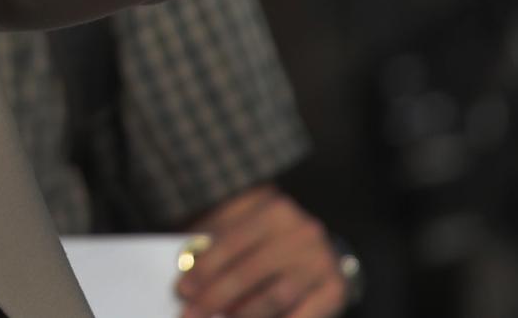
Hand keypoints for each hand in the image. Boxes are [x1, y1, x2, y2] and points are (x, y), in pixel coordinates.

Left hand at [177, 185, 348, 317]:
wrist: (324, 245)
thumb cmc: (270, 236)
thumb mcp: (244, 220)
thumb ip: (216, 236)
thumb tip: (186, 264)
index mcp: (275, 209)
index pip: (231, 241)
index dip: (204, 268)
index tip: (182, 289)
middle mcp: (302, 233)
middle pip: (250, 271)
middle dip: (215, 296)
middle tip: (191, 313)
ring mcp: (322, 262)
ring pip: (276, 296)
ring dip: (242, 313)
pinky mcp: (335, 290)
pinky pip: (302, 315)